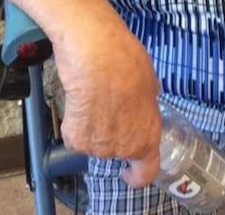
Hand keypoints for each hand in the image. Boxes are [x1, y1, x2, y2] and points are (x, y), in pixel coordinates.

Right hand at [54, 9, 161, 186]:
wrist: (94, 51)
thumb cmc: (124, 59)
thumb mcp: (150, 79)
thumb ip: (147, 102)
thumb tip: (144, 103)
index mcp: (147, 134)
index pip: (146, 172)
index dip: (138, 173)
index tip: (130, 170)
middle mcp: (124, 147)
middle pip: (117, 151)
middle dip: (113, 133)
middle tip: (109, 107)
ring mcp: (99, 145)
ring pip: (95, 142)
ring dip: (93, 124)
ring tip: (94, 96)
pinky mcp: (75, 138)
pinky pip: (75, 134)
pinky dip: (74, 120)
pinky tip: (79, 98)